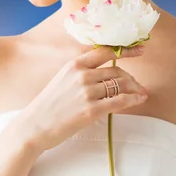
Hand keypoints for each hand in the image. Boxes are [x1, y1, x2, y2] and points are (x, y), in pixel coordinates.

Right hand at [15, 45, 148, 152]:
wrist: (34, 126)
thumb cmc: (48, 105)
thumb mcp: (62, 79)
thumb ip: (81, 73)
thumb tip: (105, 73)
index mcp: (74, 65)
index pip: (106, 52)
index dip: (126, 50)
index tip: (140, 49)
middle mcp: (82, 75)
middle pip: (117, 71)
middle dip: (131, 78)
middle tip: (138, 86)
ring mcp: (86, 93)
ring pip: (120, 85)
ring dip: (135, 89)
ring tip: (140, 94)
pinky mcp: (91, 110)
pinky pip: (120, 101)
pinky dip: (133, 99)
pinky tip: (139, 100)